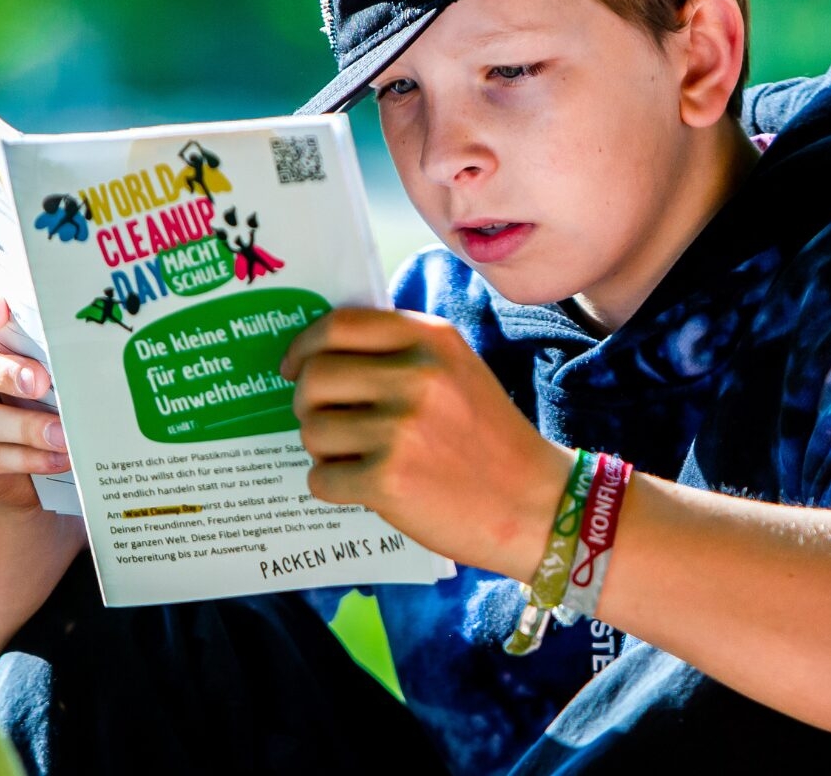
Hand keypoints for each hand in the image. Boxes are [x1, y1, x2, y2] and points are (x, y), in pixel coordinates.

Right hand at [0, 288, 67, 510]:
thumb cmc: (5, 372)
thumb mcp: (9, 348)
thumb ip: (20, 338)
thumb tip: (63, 340)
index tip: (2, 311)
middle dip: (2, 374)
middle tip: (41, 382)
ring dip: (23, 427)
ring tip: (61, 433)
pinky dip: (25, 458)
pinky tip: (56, 457)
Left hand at [279, 308, 573, 578]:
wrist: (536, 504)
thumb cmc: (489, 439)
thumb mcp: (457, 370)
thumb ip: (400, 353)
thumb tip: (321, 353)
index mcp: (430, 339)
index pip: (339, 325)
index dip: (305, 345)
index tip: (293, 366)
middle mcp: (415, 377)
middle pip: (315, 377)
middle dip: (308, 403)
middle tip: (325, 422)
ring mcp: (400, 428)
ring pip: (312, 429)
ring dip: (323, 449)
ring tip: (355, 459)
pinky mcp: (388, 479)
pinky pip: (322, 478)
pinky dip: (333, 487)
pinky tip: (364, 488)